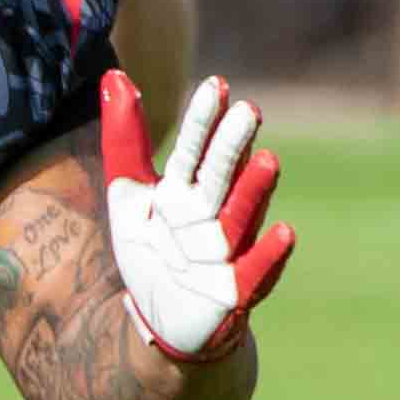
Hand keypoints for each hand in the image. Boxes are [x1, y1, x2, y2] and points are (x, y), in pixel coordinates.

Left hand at [97, 68, 288, 363]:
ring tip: (268, 160)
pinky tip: (285, 233)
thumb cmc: (154, 250)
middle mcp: (212, 216)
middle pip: (221, 177)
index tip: (215, 85)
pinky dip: (269, 256)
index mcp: (185, 191)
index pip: (193, 151)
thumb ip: (125, 142)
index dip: (203, 122)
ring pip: (241, 219)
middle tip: (247, 110)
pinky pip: (255, 274)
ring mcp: (227, 252)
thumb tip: (114, 76)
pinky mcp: (235, 293)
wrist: (165, 322)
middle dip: (232, 147)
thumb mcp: (129, 197)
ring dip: (254, 192)